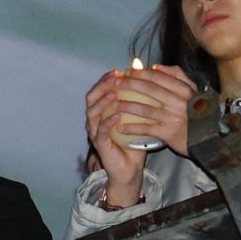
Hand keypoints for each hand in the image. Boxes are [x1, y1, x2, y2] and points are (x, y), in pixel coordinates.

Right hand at [84, 72, 145, 204]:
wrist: (130, 168)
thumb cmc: (134, 142)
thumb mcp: (137, 119)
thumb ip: (139, 102)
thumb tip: (149, 83)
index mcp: (102, 112)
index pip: (99, 90)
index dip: (105, 79)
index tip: (117, 70)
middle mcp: (95, 120)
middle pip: (91, 97)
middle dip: (101, 86)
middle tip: (113, 78)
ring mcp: (95, 132)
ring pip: (92, 112)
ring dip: (102, 102)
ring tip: (114, 94)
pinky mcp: (99, 145)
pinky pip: (99, 131)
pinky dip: (107, 122)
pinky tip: (116, 115)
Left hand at [112, 63, 194, 156]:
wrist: (208, 137)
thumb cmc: (197, 112)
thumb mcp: (192, 91)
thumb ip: (177, 76)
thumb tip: (156, 67)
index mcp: (184, 90)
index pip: (158, 77)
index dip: (140, 73)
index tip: (127, 72)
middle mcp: (178, 102)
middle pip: (149, 90)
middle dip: (129, 84)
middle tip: (115, 82)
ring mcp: (173, 118)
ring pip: (145, 109)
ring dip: (127, 105)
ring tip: (114, 103)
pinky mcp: (168, 133)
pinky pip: (146, 129)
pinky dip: (132, 128)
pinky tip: (120, 128)